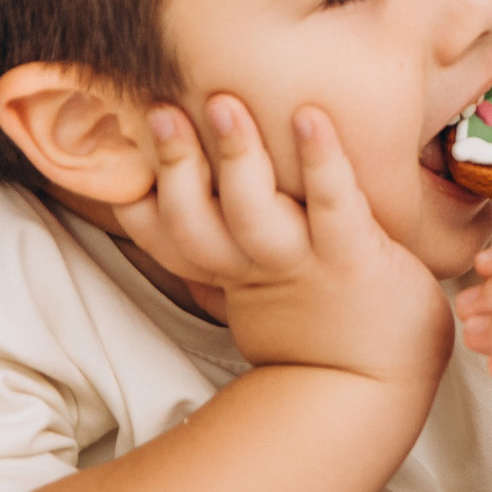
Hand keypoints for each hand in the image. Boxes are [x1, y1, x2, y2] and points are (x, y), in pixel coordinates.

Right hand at [112, 97, 451, 386]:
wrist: (378, 388)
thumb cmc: (328, 328)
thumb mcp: (269, 294)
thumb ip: (241, 252)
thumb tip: (215, 199)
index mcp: (233, 272)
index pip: (169, 239)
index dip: (138, 203)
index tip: (113, 154)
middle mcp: (257, 266)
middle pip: (196, 220)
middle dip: (175, 166)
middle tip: (158, 109)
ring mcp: (303, 261)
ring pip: (253, 210)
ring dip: (236, 156)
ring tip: (223, 103)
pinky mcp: (353, 254)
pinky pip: (333, 202)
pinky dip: (321, 160)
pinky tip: (311, 118)